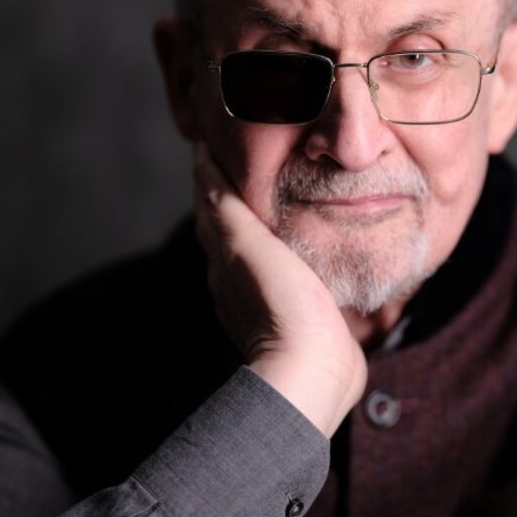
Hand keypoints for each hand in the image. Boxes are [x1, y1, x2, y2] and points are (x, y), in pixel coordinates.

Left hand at [193, 143, 367, 437]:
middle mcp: (236, 280)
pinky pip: (283, 270)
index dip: (211, 175)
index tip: (216, 143)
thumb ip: (228, 210)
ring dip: (257, 223)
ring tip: (275, 196)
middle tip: (247, 161)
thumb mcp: (249, 248)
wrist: (314, 373)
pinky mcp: (297, 315)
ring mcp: (264, 300)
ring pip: (254, 250)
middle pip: (228, 227)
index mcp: (224, 259)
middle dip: (232, 194)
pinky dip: (283, 248)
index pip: (210, 206)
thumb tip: (202, 165)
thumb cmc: (285, 309)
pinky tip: (301, 245)